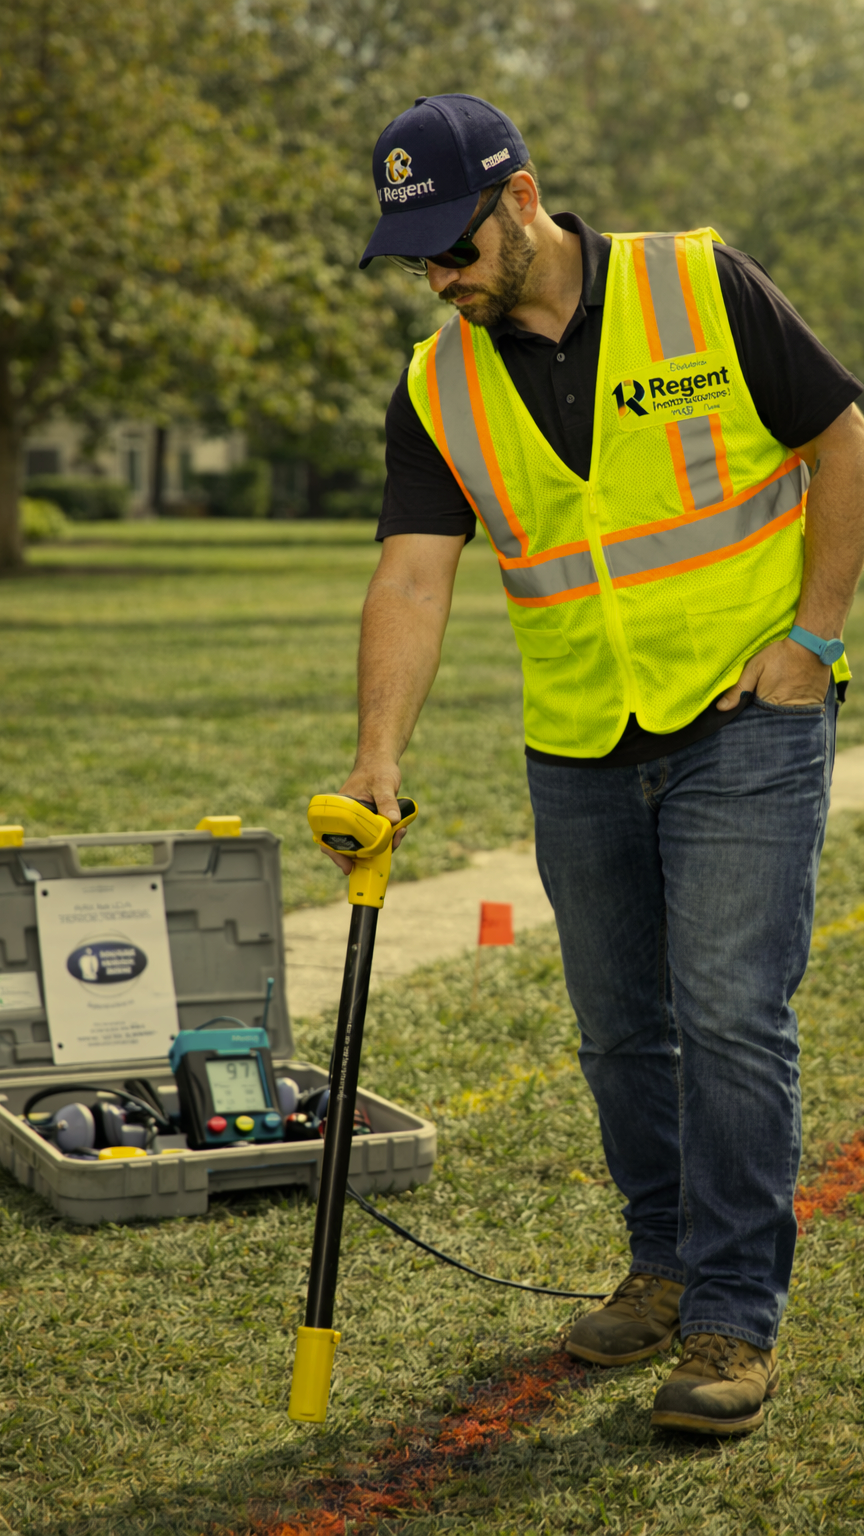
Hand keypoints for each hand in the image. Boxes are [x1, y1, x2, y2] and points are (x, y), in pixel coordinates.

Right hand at [319, 758, 406, 875]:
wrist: (382, 761)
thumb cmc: (377, 769)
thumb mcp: (383, 784)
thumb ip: (387, 801)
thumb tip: (393, 820)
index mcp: (340, 810)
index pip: (329, 836)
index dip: (335, 854)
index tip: (347, 866)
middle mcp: (346, 818)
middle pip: (348, 846)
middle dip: (365, 855)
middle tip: (382, 857)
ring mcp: (359, 822)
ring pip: (365, 844)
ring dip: (381, 847)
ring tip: (398, 836)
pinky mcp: (371, 823)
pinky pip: (376, 837)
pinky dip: (387, 839)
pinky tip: (400, 831)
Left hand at [716, 636, 829, 710]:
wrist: (809, 645)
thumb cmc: (779, 655)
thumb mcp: (754, 668)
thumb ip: (738, 690)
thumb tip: (721, 708)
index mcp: (768, 703)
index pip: (757, 720)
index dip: (754, 714)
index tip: (753, 707)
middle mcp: (785, 710)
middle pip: (773, 720)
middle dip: (768, 716)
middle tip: (770, 701)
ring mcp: (803, 708)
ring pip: (789, 718)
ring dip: (785, 713)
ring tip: (785, 696)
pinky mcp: (815, 703)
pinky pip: (805, 712)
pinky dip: (799, 708)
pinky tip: (797, 696)